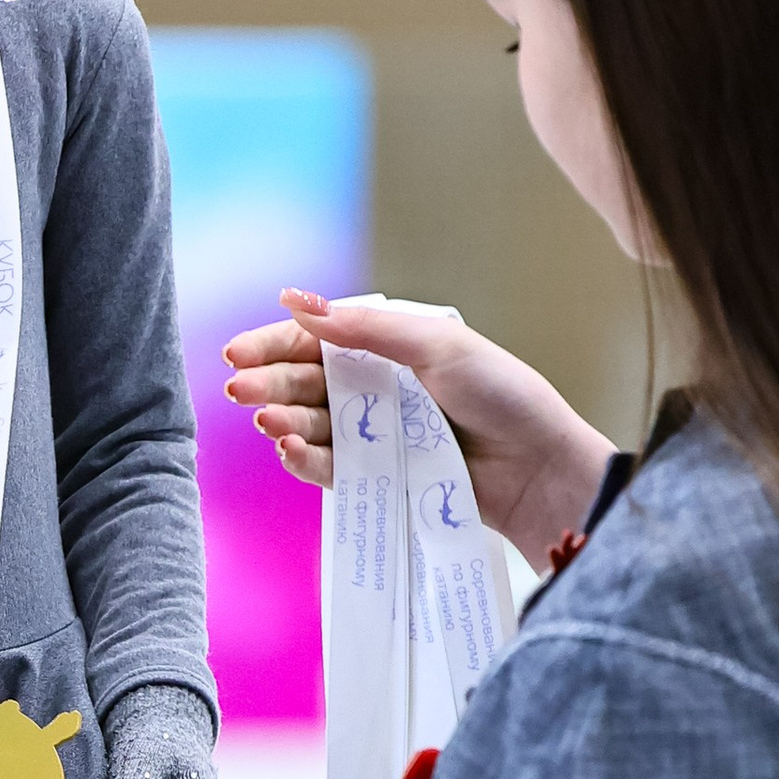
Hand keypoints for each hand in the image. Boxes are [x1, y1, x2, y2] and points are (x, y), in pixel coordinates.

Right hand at [223, 290, 614, 572]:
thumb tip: (297, 301)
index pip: (318, 340)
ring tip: (266, 421)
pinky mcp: (379, 477)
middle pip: (306, 382)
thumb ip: (366, 327)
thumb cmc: (503, 397)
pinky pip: (330, 467)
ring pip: (312, 425)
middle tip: (239, 389)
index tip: (237, 352)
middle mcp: (377, 388)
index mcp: (391, 347)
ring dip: (283, 421)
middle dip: (268, 384)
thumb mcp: (437, 345)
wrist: (540, 469)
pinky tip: (290, 448)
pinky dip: (305, 459)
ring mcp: (376, 434)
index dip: (275, 343)